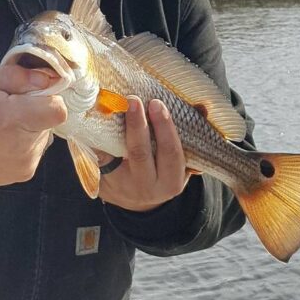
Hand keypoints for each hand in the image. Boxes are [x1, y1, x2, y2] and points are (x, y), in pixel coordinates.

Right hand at [0, 65, 66, 185]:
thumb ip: (17, 76)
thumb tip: (47, 78)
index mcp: (11, 119)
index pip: (58, 109)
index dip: (49, 96)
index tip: (32, 93)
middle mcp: (21, 147)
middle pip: (50, 121)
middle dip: (35, 110)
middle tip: (6, 108)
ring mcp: (24, 164)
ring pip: (43, 135)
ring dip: (29, 128)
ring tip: (0, 126)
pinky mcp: (23, 175)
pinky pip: (35, 151)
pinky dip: (24, 143)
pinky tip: (1, 141)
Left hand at [98, 97, 191, 211]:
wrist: (134, 199)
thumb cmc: (162, 171)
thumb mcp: (179, 161)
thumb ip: (190, 135)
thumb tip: (201, 107)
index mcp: (171, 182)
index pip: (171, 154)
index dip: (165, 128)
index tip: (158, 104)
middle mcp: (147, 187)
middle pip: (140, 153)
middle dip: (137, 125)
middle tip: (134, 100)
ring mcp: (122, 185)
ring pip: (116, 153)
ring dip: (114, 127)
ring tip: (115, 104)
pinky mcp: (102, 179)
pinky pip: (98, 154)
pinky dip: (98, 134)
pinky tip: (98, 114)